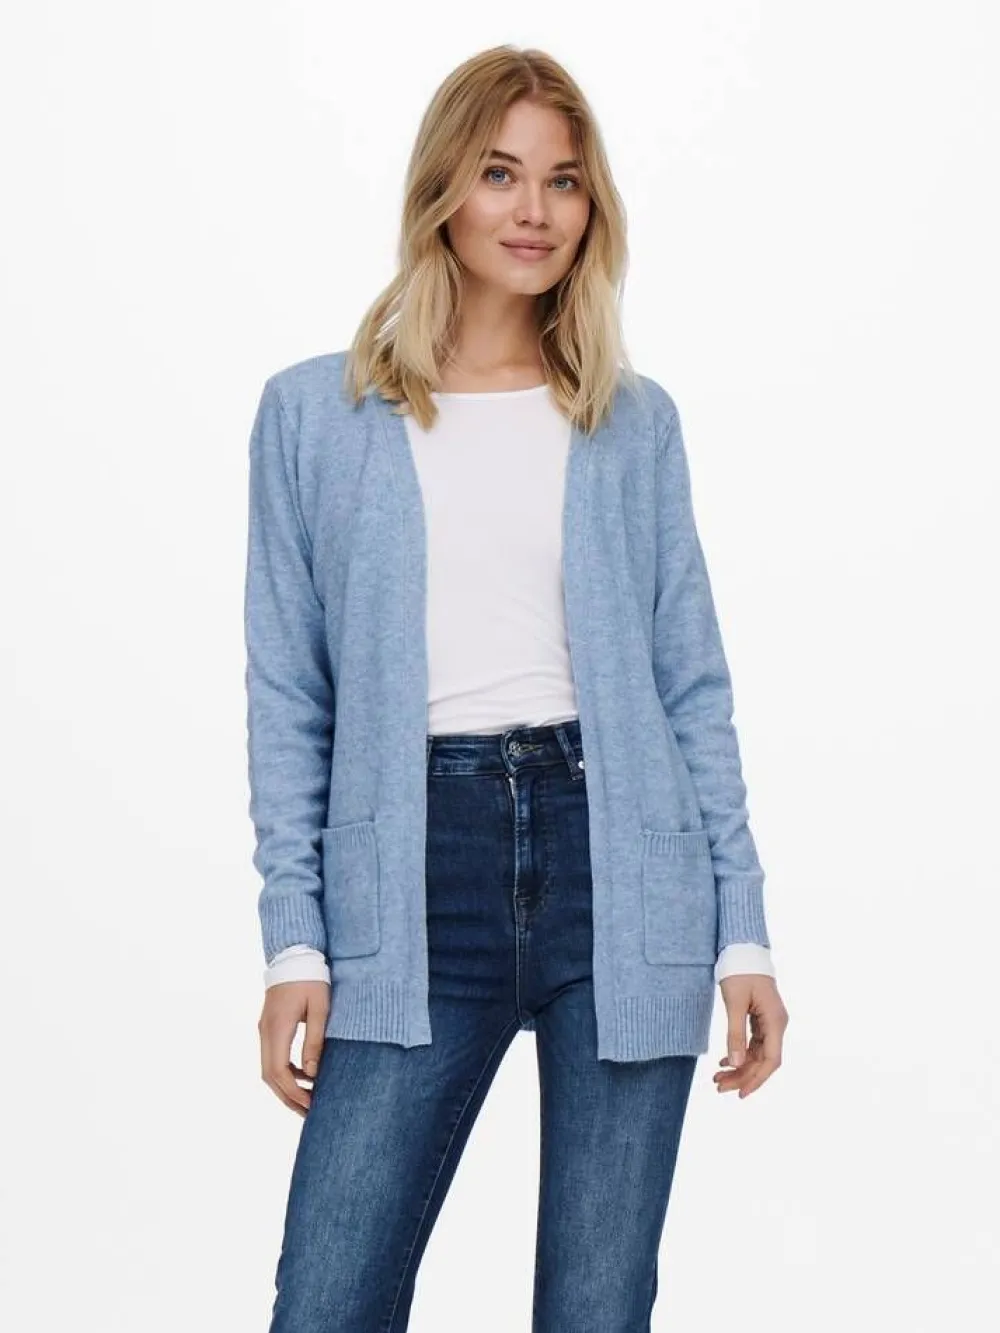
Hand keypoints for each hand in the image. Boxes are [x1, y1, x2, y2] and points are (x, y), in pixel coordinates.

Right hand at [258, 979, 329, 1115]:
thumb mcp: (319, 1008)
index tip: (311, 1106)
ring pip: (269, 1069)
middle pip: (269, 1076)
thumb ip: (315, 1039)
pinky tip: (306, 1076)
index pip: (278, 1072)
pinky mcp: (269, 1026)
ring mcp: (265, 1029)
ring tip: (309, 1100)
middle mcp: (265, 1032)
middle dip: (288, 1097)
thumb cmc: (311, 978)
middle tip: (310, 1112)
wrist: (294, 954)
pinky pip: (273, 1057)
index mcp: (277, 1028)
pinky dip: (286, 1072)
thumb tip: (313, 1073)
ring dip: (286, 1087)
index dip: (293, 1093)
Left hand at [714, 973, 787, 1097]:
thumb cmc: (739, 972)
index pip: (771, 1060)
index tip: (740, 1093)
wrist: (743, 950)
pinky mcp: (761, 1020)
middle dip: (742, 1076)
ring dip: (739, 1067)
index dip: (756, 1079)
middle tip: (718, 1087)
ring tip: (717, 1078)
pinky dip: (739, 1054)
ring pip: (757, 1054)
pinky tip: (724, 1063)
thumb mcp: (734, 1003)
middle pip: (763, 1061)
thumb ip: (735, 1034)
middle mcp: (776, 1024)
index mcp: (775, 1021)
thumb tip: (735, 1063)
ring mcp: (770, 1022)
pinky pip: (753, 1044)